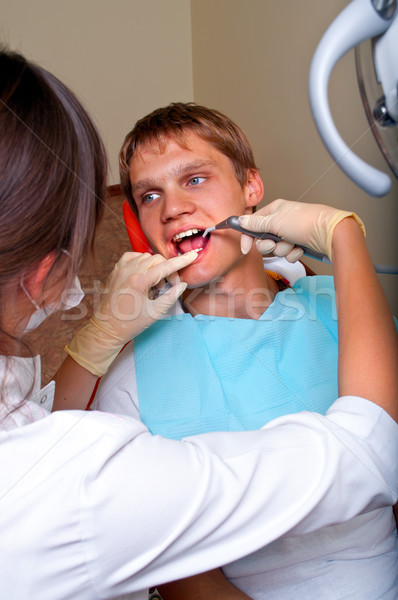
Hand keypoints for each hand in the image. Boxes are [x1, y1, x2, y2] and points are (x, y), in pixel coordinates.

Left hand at [65, 250, 197, 375]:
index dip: (182, 261)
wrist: (106, 328)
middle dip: (168, 271)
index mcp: (139, 281)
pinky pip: (131, 256)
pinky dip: (141, 261)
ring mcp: (120, 269)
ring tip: (155, 286)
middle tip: (169, 287)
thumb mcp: (155, 313)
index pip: (166, 266)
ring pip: (146, 257)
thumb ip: (171, 296)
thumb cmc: (130, 324)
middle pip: (157, 260)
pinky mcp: (115, 271)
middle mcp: (129, 271)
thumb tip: (182, 285)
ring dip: (155, 267)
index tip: (193, 255)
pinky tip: (144, 272)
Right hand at [239, 199, 364, 261]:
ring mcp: (291, 233)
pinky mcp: (299, 244)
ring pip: (276, 248)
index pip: (253, 224)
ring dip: (283, 249)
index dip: (248, 237)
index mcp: (274, 211)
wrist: (329, 233)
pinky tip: (301, 247)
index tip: (246, 249)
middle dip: (269, 245)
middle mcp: (281, 221)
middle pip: (264, 239)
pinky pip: (289, 254)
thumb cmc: (304, 222)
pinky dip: (294, 253)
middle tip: (275, 243)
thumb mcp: (275, 222)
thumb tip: (239, 220)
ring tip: (293, 243)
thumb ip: (255, 224)